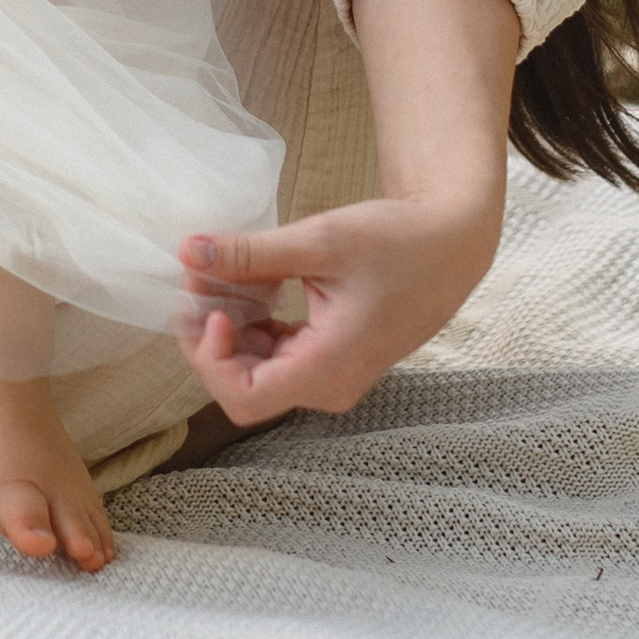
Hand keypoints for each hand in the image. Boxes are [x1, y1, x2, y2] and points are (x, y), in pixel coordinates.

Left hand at [175, 184, 505, 423]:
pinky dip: (257, 324)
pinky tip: (260, 283)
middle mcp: (329, 386)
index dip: (210, 358)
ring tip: (227, 272)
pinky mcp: (332, 359)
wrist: (451, 243)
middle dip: (212, 336)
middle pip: (244, 386)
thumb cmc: (398, 242)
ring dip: (232, 327)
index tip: (211, 306)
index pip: (244, 397)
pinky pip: (278, 356)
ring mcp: (332, 376)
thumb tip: (187, 253)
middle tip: (201, 278)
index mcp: (329, 369)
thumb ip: (252, 254)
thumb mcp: (321, 241)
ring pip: (258, 371)